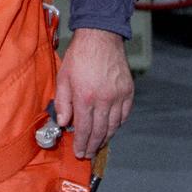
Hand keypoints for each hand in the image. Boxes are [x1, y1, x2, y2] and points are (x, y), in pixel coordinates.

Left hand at [55, 27, 133, 158]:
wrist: (100, 38)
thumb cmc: (79, 56)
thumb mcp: (63, 77)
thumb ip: (63, 102)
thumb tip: (64, 123)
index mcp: (85, 97)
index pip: (85, 128)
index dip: (82, 143)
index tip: (80, 152)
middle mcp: (104, 100)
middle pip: (100, 131)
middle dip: (93, 145)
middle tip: (88, 153)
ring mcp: (118, 96)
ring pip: (114, 126)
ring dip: (105, 138)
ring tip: (97, 144)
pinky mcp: (128, 92)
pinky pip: (124, 115)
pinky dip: (117, 125)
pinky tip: (110, 128)